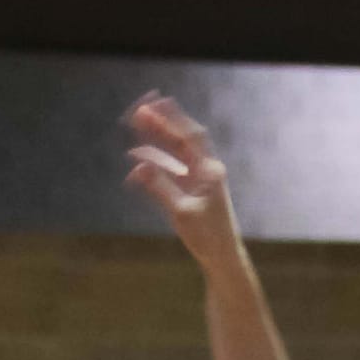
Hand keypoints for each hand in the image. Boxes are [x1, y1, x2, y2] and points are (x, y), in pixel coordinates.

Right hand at [124, 95, 243, 269]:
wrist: (222, 256)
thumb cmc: (207, 237)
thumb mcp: (181, 212)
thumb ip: (160, 188)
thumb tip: (138, 167)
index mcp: (209, 170)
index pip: (189, 136)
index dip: (172, 118)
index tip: (154, 102)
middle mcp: (206, 169)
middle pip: (182, 139)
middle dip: (162, 123)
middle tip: (139, 109)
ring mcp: (199, 179)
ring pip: (176, 153)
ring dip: (157, 140)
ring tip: (136, 125)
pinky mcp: (193, 190)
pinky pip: (173, 169)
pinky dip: (157, 163)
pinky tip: (139, 161)